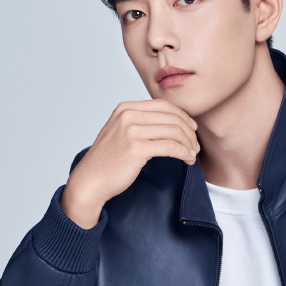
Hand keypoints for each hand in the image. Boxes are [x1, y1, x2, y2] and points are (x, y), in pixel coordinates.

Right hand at [61, 100, 199, 227]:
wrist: (90, 180)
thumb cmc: (108, 160)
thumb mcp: (121, 131)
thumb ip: (141, 122)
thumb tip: (172, 121)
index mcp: (125, 108)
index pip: (164, 105)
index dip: (183, 116)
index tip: (192, 129)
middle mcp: (128, 115)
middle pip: (172, 117)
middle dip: (189, 132)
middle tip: (195, 146)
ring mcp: (131, 131)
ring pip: (174, 131)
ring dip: (189, 144)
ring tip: (192, 155)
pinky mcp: (136, 148)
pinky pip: (171, 147)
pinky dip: (183, 153)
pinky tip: (187, 159)